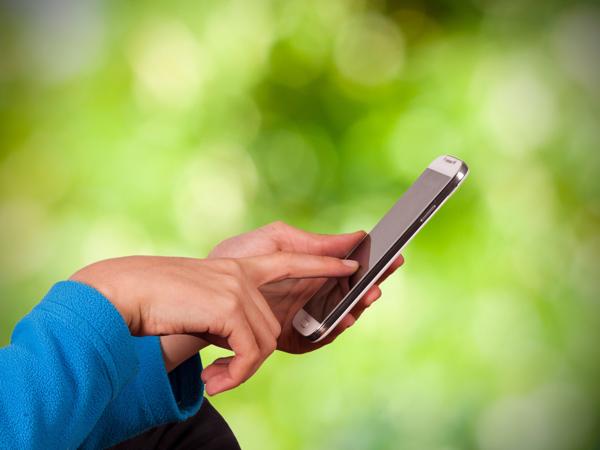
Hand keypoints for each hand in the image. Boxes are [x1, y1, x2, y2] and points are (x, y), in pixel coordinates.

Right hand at [69, 253, 357, 394]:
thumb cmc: (159, 302)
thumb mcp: (204, 303)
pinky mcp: (230, 305)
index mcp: (239, 266)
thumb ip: (233, 312)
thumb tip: (256, 345)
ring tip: (214, 380)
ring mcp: (238, 287)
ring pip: (264, 342)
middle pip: (274, 327)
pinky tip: (213, 381)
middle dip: (254, 358)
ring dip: (240, 371)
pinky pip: (250, 353)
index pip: (291, 259)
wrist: (125, 294)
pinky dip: (235, 375)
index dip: (323, 262)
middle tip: (225, 377)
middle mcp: (243, 274)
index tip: (351, 263)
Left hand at [210, 221, 403, 352]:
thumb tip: (356, 235)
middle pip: (352, 292)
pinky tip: (341, 319)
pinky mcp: (294, 337)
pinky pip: (320, 336)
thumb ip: (313, 243)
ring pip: (341, 313)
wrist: (204, 294)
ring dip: (356, 307)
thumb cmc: (236, 260)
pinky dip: (333, 329)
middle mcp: (315, 291)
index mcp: (313, 266)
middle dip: (370, 286)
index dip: (374, 263)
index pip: (352, 265)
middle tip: (381, 280)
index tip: (394, 256)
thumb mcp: (275, 242)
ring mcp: (306, 314)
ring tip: (365, 297)